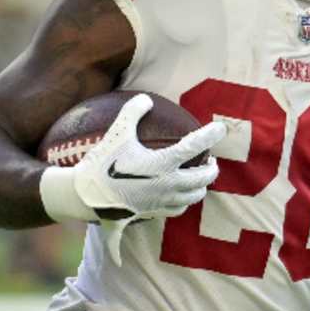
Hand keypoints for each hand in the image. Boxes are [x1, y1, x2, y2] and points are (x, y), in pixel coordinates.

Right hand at [39, 93, 224, 262]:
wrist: (88, 196)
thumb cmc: (102, 163)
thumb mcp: (116, 133)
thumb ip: (132, 112)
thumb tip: (146, 98)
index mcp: (163, 163)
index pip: (195, 146)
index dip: (210, 135)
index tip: (221, 128)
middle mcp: (169, 184)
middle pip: (205, 177)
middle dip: (212, 167)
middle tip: (210, 158)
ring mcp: (164, 200)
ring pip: (196, 195)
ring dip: (202, 185)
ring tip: (199, 175)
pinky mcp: (156, 212)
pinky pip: (180, 208)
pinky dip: (186, 200)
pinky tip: (182, 194)